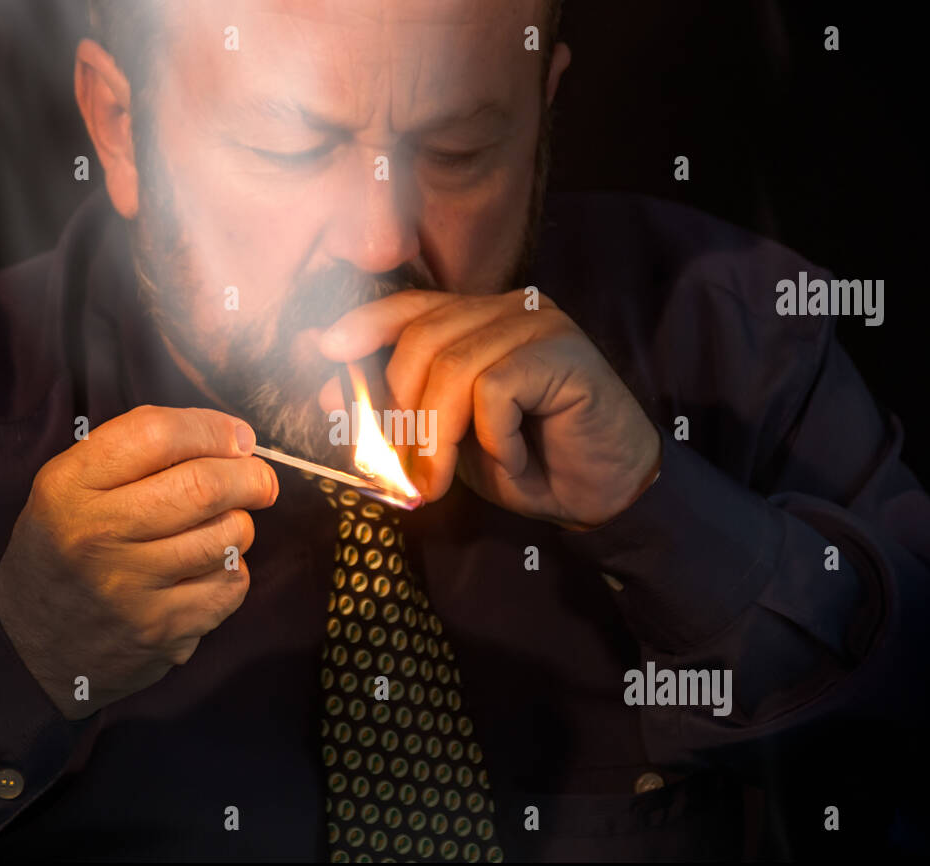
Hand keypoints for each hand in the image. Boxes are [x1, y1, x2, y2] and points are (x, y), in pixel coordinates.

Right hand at [0, 405, 278, 718]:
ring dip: (239, 525)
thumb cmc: (67, 551)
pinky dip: (232, 572)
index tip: (237, 437)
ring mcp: (129, 588)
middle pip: (202, 486)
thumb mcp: (70, 489)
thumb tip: (230, 438)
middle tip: (260, 480)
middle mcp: (95, 535)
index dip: (211, 429)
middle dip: (250, 477)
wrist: (31, 647)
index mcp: (68, 487)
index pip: (155, 435)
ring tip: (221, 528)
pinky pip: (231, 584)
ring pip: (227, 536)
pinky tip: (206, 571)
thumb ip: (136, 452)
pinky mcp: (161, 630)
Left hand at [317, 289, 660, 530]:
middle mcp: (510, 309)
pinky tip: (515, 458)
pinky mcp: (565, 352)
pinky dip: (493, 438)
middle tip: (407, 475)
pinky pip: (496, 391)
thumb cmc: (529, 463)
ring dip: (439, 438)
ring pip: (455, 369)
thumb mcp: (449, 441)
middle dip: (401, 413)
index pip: (414, 306)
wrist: (604, 494)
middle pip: (424, 340)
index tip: (326, 348)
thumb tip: (327, 392)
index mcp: (481, 320)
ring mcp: (540, 325)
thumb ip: (399, 412)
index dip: (367, 323)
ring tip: (442, 483)